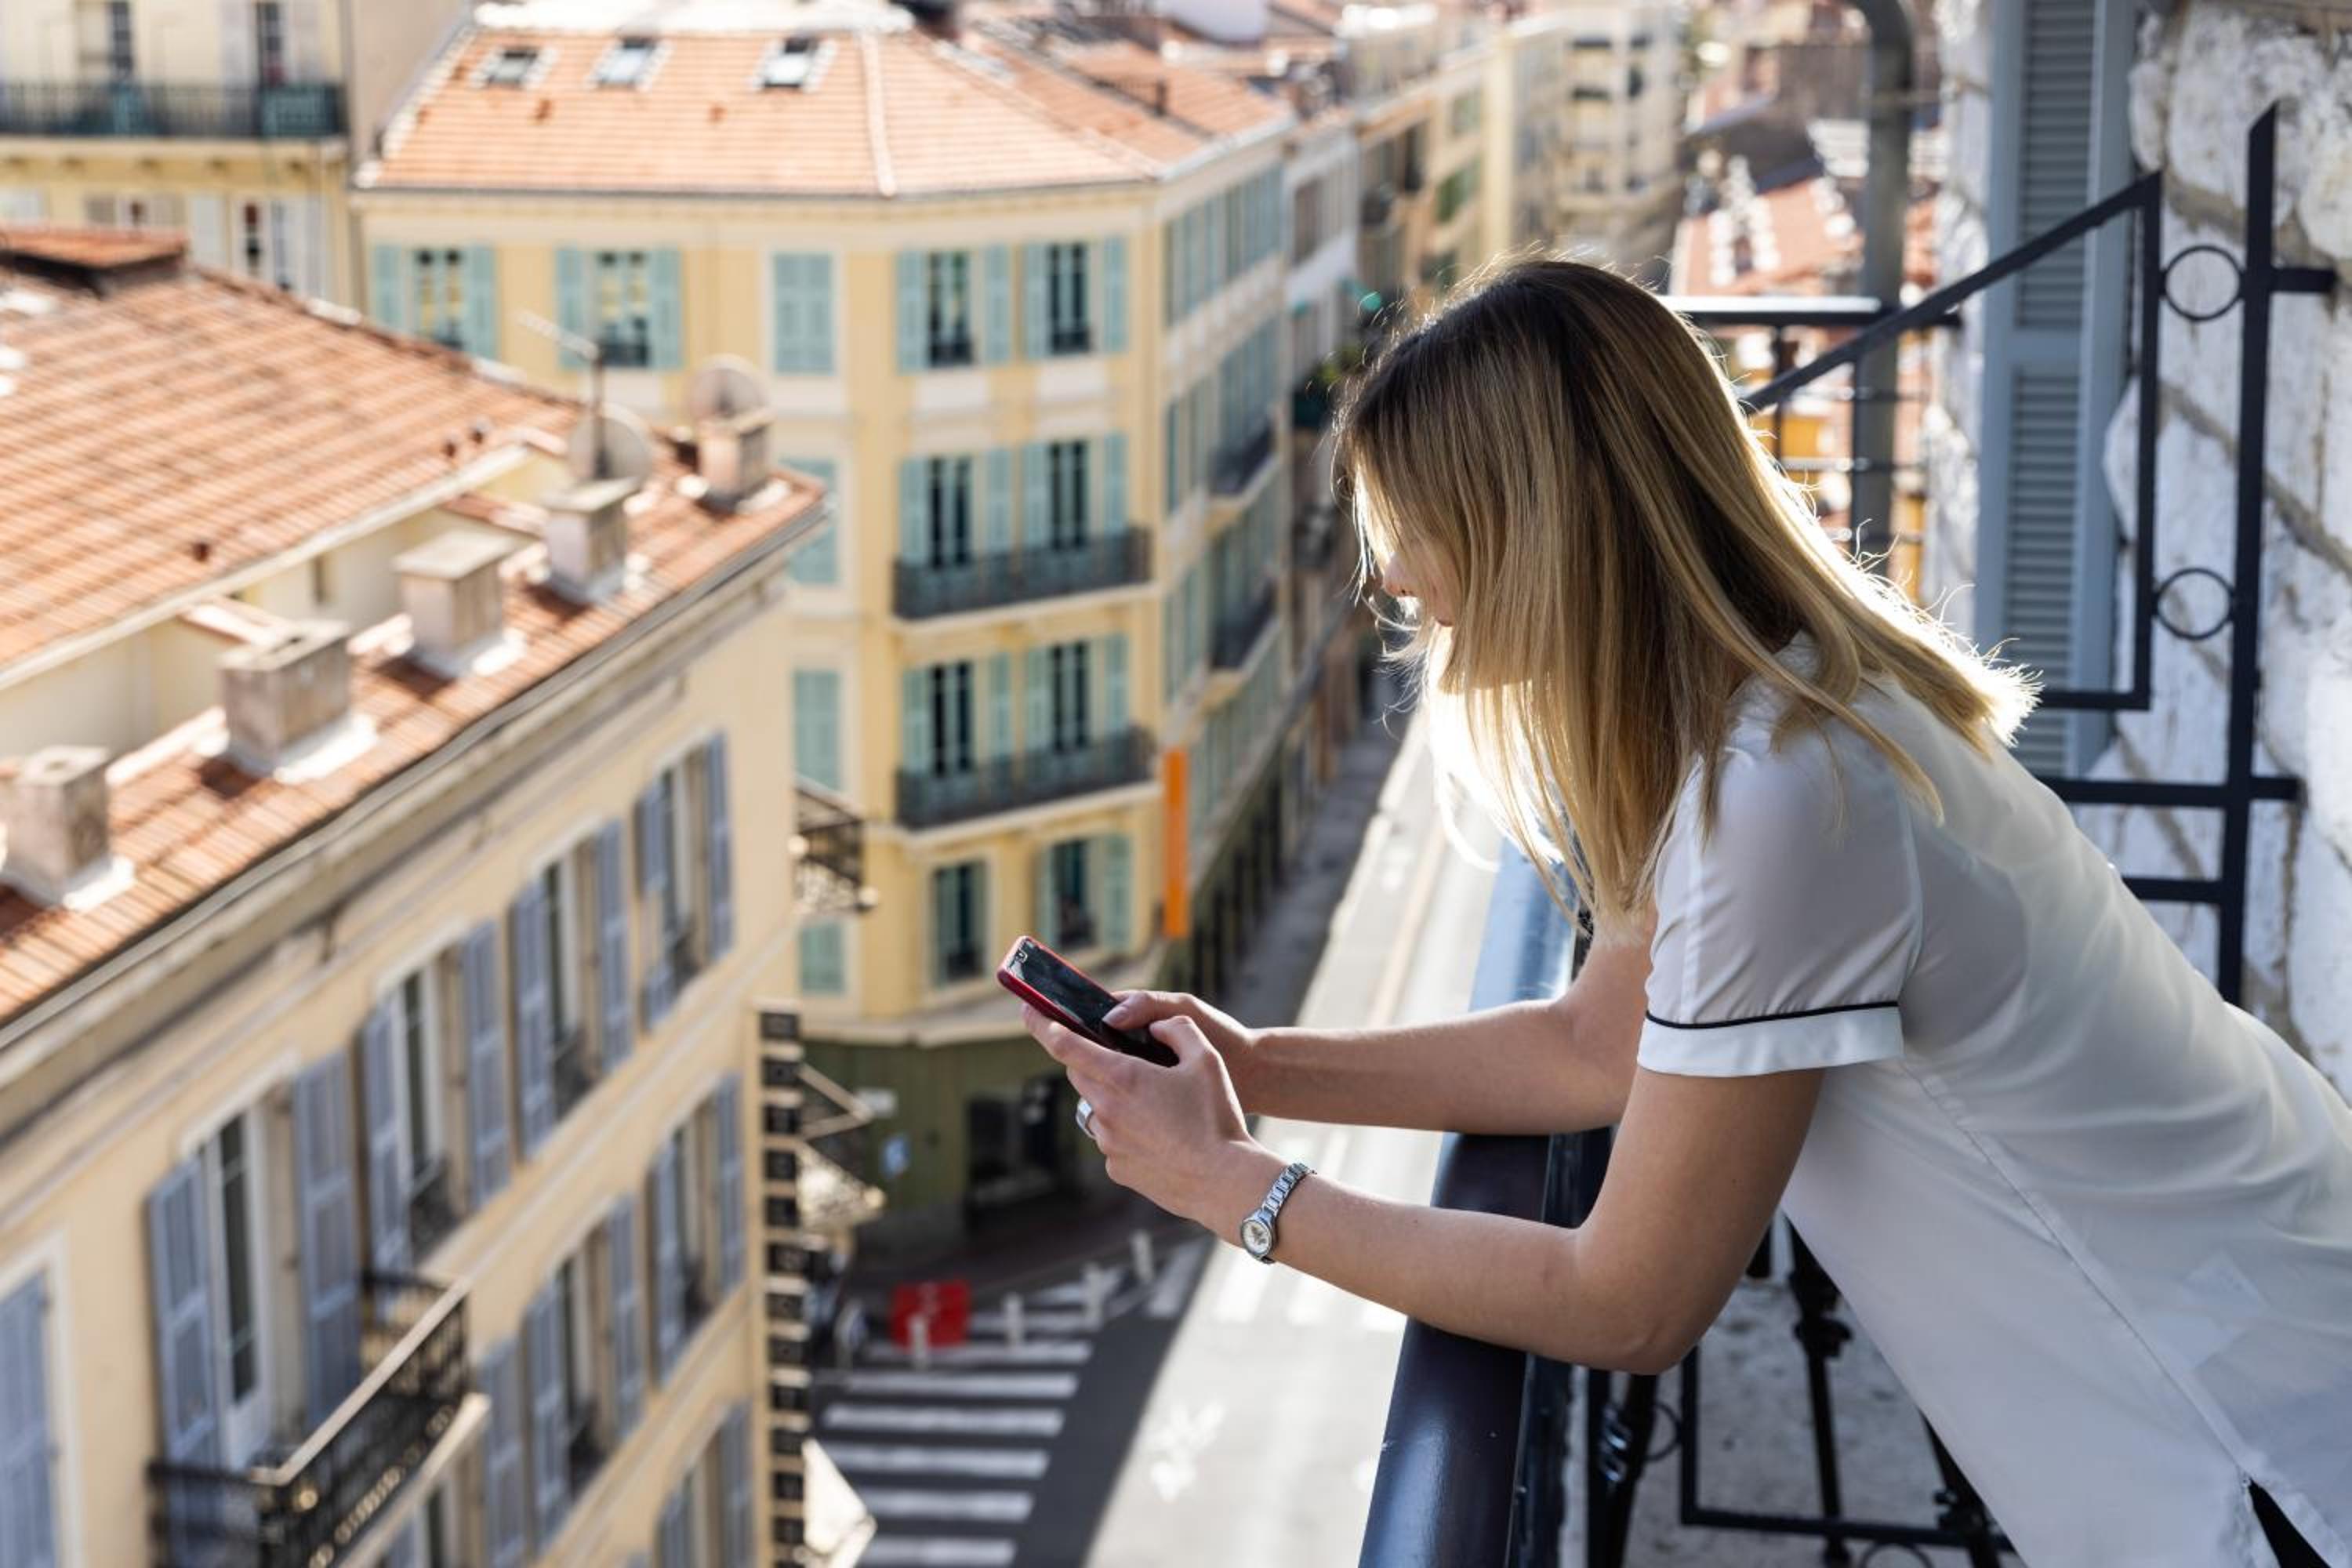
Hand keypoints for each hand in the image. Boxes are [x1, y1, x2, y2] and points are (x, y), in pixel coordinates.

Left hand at [1019, 1003, 1268, 1228]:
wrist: (1224, 1181)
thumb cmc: (1217, 1117)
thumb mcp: (1206, 1059)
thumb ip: (1176, 1029)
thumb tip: (1156, 1027)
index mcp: (1123, 1077)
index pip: (1067, 1045)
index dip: (1044, 1026)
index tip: (1029, 1012)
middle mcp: (1107, 1110)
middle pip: (1079, 1075)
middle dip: (1090, 1061)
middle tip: (1122, 1060)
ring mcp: (1108, 1142)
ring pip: (1096, 1108)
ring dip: (1111, 1098)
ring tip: (1155, 1106)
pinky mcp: (1117, 1168)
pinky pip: (1111, 1139)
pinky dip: (1125, 1131)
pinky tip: (1160, 1136)